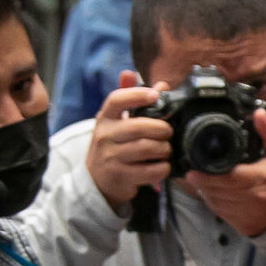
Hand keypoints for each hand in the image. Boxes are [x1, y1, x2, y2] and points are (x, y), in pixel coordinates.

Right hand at [86, 70, 171, 207]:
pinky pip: (151, 170)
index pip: (116, 100)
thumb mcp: (118, 122)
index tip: (155, 95)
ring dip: (164, 149)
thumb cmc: (115, 145)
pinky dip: (163, 168)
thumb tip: (162, 85)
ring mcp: (110, 158)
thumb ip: (138, 102)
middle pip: (138, 127)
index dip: (137, 94)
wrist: (98, 180)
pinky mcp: (120, 176)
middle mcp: (104, 136)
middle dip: (161, 129)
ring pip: (147, 149)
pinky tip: (162, 166)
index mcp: (105, 118)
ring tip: (166, 149)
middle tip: (168, 132)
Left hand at [180, 109, 265, 237]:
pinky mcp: (238, 223)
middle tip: (191, 172)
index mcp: (261, 178)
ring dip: (205, 190)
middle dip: (203, 181)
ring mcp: (244, 212)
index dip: (209, 176)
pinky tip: (210, 191)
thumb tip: (259, 113)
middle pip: (219, 189)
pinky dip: (211, 200)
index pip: (230, 178)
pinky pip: (218, 210)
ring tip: (200, 179)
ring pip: (215, 200)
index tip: (193, 171)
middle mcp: (253, 196)